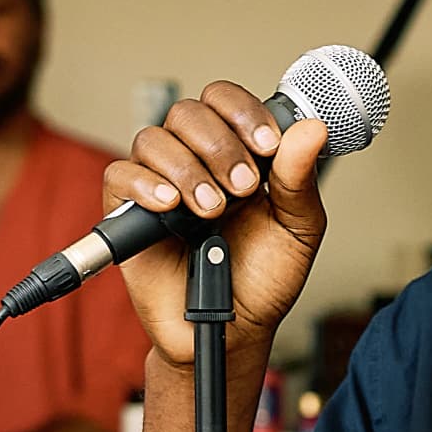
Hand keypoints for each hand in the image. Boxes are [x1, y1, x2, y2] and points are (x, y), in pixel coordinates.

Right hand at [101, 84, 329, 369]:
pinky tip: (171, 207)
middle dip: (220, 145)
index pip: (225, 101)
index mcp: (236, 153)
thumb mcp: (297, 230)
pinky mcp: (127, 213)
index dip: (243, 113)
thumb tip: (311, 129)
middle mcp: (195, 160)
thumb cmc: (262, 280)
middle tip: (243, 188)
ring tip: (212, 211)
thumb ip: (300, 179)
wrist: (233, 330)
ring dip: (188, 169)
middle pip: (188, 113)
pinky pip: (119, 175)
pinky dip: (145, 185)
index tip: (266, 145)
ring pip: (153, 139)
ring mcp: (159, 184)